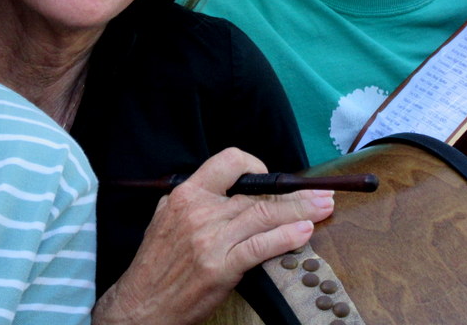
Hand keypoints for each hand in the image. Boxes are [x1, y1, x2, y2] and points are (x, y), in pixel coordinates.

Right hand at [92, 147, 333, 324]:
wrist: (142, 302)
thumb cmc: (155, 264)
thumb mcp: (164, 218)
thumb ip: (192, 201)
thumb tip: (222, 192)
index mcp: (186, 195)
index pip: (228, 162)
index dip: (255, 166)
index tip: (271, 179)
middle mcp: (200, 212)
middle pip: (257, 194)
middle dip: (295, 193)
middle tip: (321, 193)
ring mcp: (211, 240)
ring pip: (265, 216)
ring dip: (301, 210)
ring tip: (324, 208)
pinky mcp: (221, 267)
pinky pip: (260, 246)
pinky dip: (285, 237)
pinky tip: (304, 232)